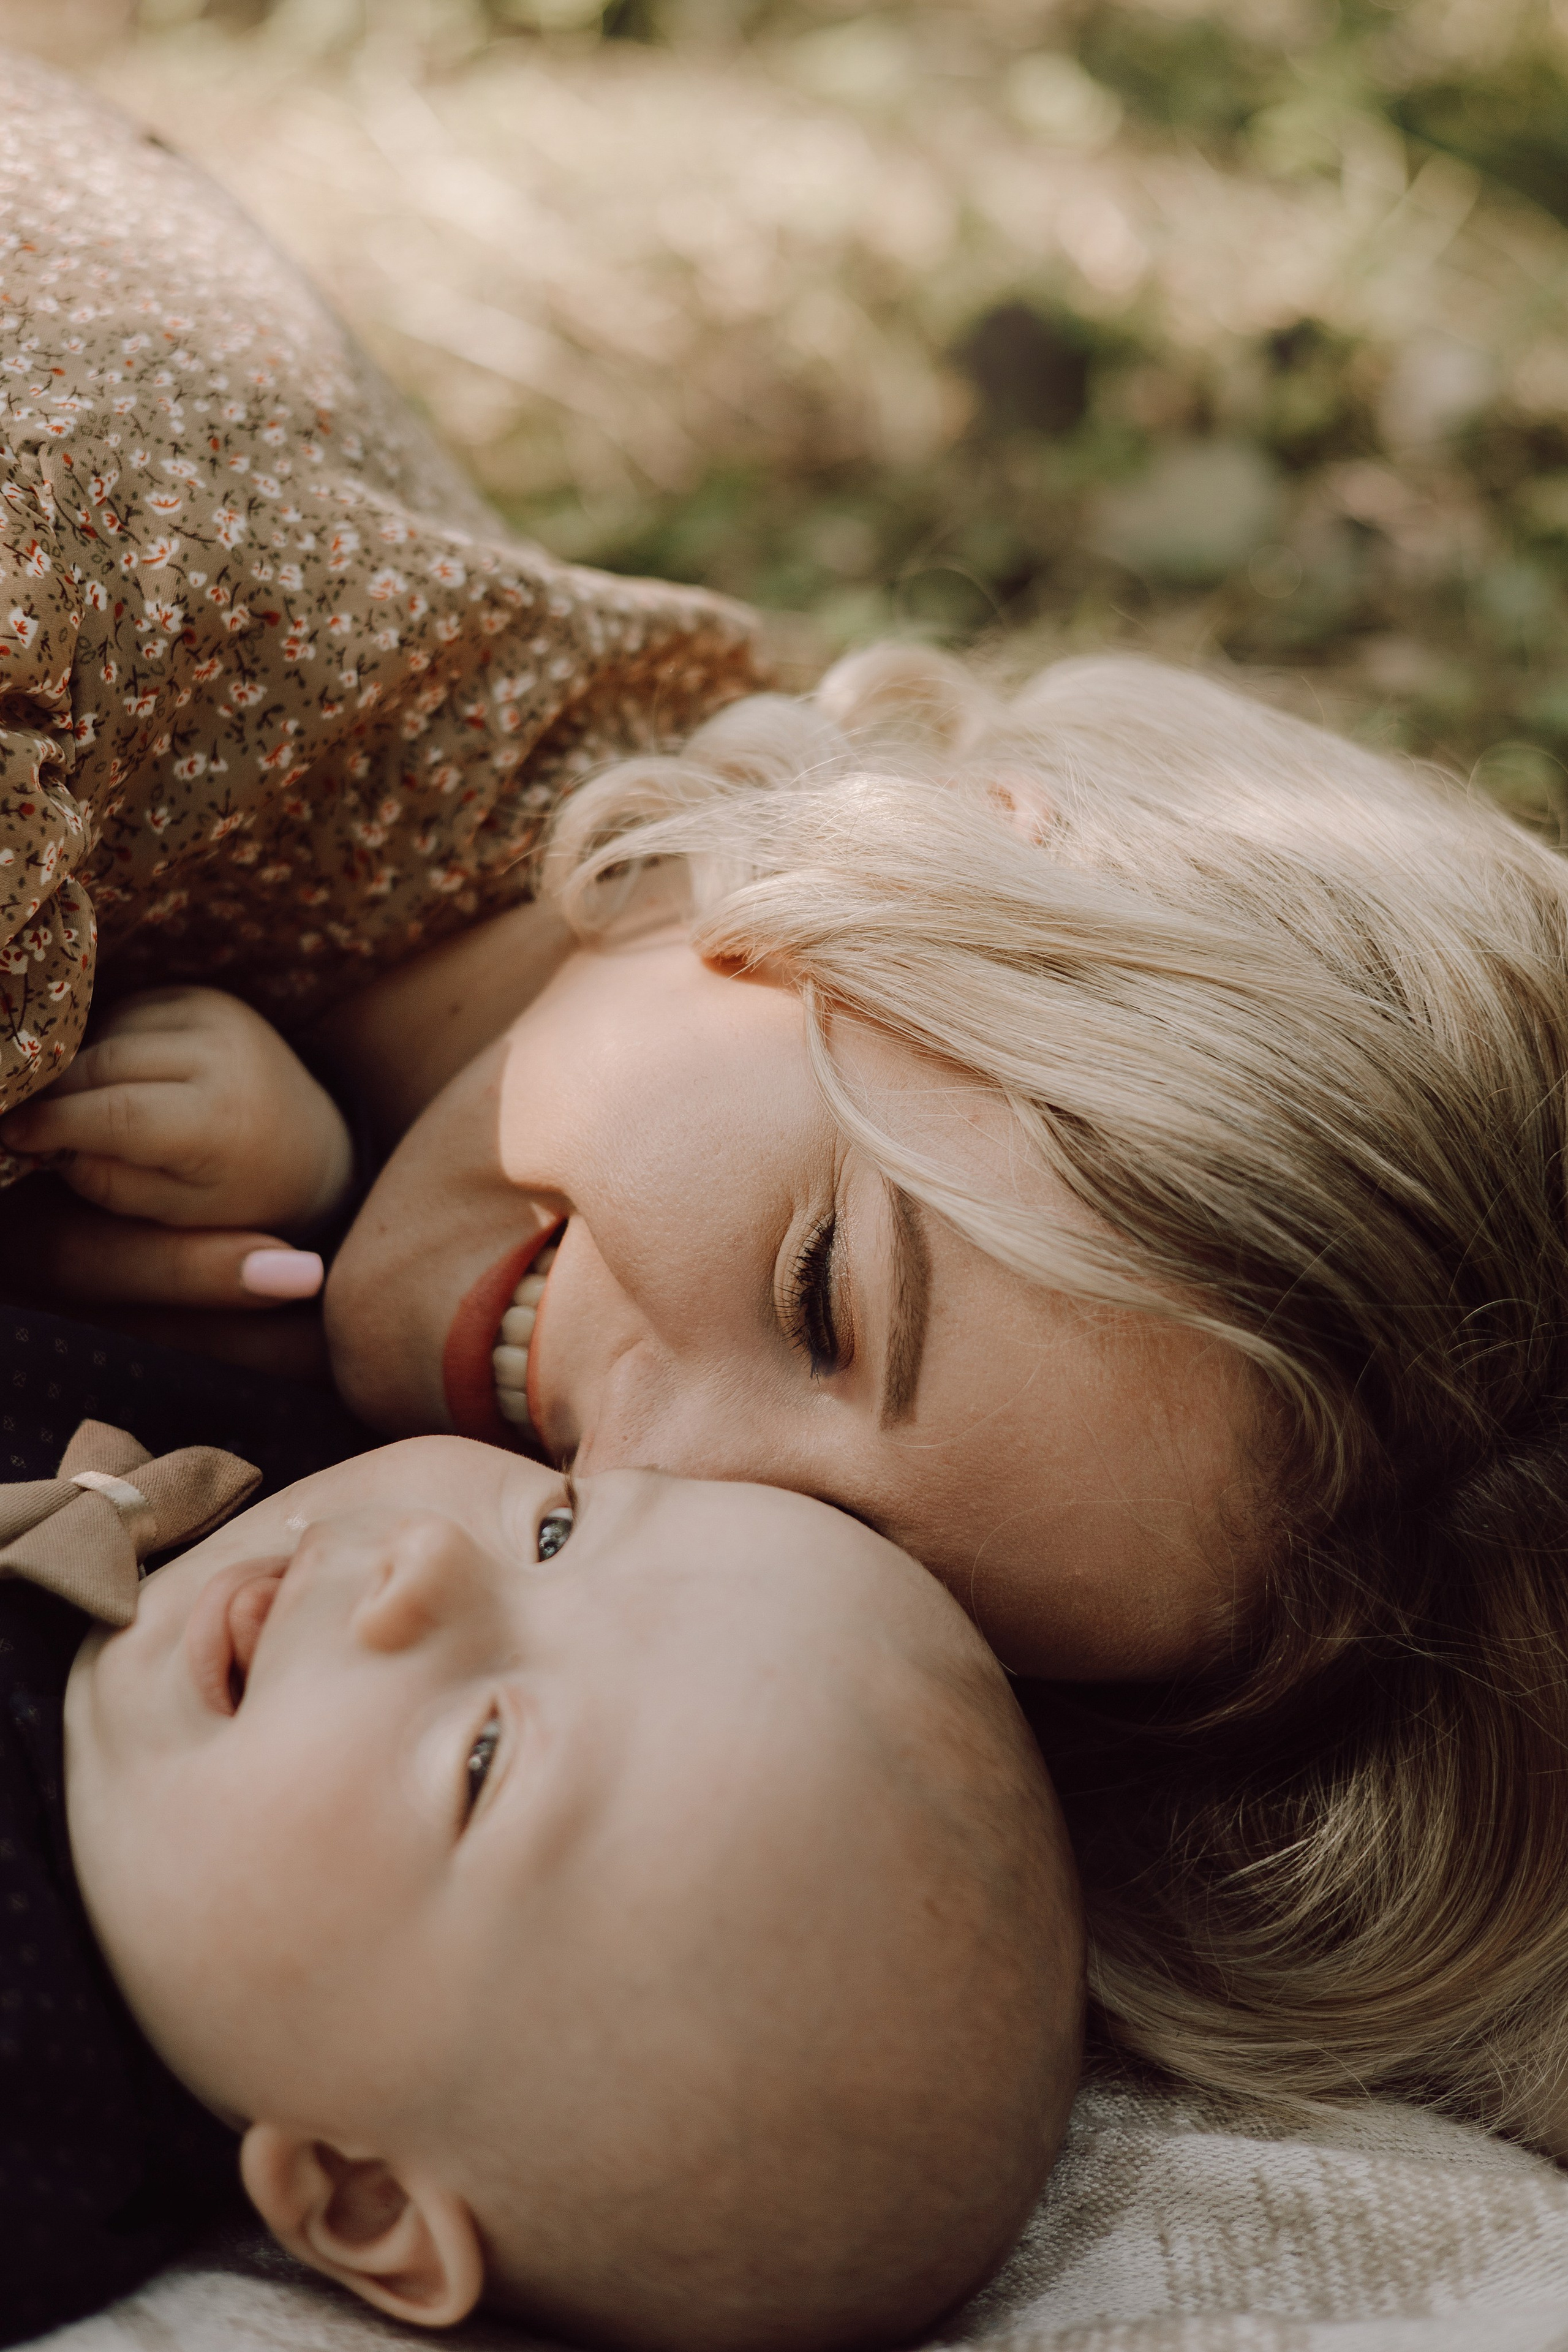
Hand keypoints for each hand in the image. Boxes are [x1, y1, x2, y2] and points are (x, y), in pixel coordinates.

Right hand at [0, 987, 354, 1238]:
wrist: (306, 1144)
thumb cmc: (236, 1194)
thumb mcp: (177, 1214)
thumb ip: (110, 1183)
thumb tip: (39, 1139)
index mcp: (225, 1120)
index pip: (119, 1114)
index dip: (52, 1123)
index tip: (10, 1136)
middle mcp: (226, 1054)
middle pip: (103, 1064)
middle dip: (53, 1092)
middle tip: (23, 1122)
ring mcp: (217, 1015)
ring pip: (107, 1033)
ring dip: (77, 1067)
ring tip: (72, 1106)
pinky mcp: (204, 996)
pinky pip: (125, 1012)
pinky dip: (103, 1043)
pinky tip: (106, 1077)